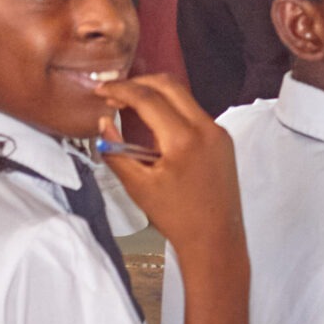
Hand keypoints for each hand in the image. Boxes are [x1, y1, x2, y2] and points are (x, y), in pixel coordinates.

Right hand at [93, 74, 241, 254]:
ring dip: (155, 95)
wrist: (215, 239)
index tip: (101, 89)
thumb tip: (103, 123)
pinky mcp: (223, 139)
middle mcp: (206, 127)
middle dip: (138, 83)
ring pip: (183, 96)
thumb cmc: (177, 218)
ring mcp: (218, 131)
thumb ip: (116, 151)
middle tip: (114, 92)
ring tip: (129, 105)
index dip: (120, 90)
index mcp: (184, 139)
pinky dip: (171, 110)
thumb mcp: (138, 186)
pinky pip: (194, 113)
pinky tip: (153, 123)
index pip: (148, 98)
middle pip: (169, 85)